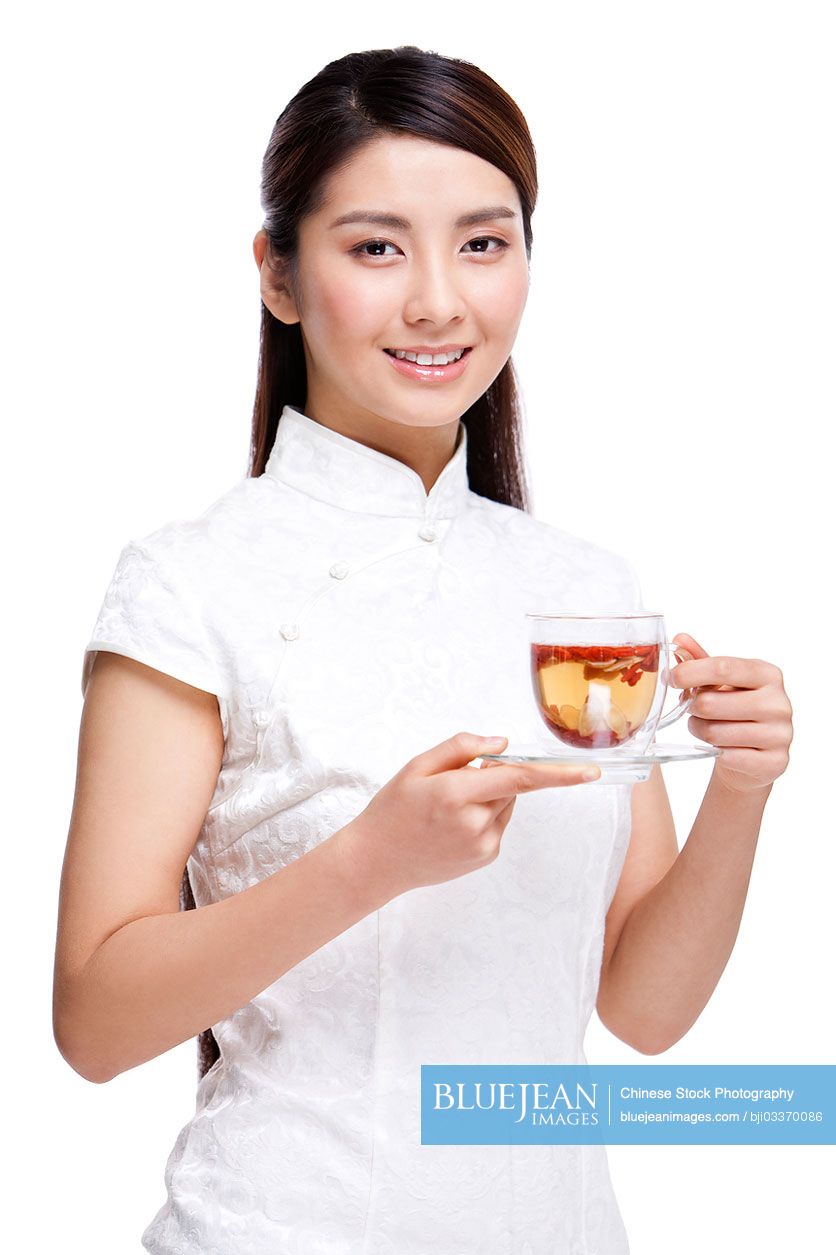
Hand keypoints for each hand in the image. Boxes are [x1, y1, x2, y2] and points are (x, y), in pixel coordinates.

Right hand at [338, 731, 599, 901]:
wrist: (376, 861)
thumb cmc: (393, 808)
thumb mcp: (416, 766)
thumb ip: (461, 748)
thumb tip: (503, 743)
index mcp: (456, 793)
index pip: (519, 778)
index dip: (559, 774)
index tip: (591, 771)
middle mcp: (474, 822)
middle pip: (509, 786)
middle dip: (491, 776)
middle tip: (450, 784)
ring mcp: (482, 845)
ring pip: (505, 804)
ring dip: (487, 797)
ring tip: (447, 809)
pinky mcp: (485, 857)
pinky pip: (497, 824)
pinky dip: (483, 816)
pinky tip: (451, 826)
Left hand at [668, 632, 792, 793]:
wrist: (755, 754)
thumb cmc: (735, 710)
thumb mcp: (721, 683)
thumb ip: (700, 661)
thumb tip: (679, 639)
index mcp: (767, 674)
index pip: (722, 667)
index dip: (689, 672)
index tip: (671, 678)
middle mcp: (779, 703)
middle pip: (711, 703)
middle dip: (693, 708)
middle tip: (694, 709)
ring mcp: (780, 734)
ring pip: (713, 732)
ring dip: (699, 730)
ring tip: (705, 727)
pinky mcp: (775, 762)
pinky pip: (726, 756)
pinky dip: (713, 751)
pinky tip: (719, 747)